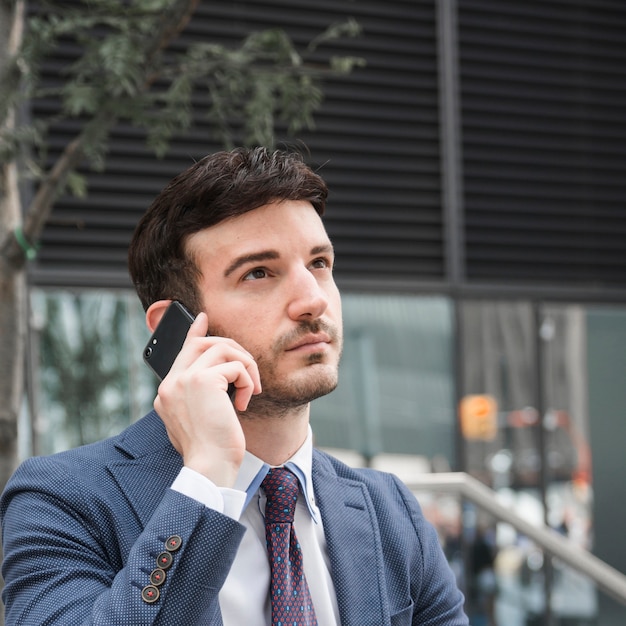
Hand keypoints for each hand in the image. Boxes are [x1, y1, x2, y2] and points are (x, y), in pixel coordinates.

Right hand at [153, 312, 261, 486]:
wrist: (209, 467)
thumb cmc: (210, 449)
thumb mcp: (200, 418)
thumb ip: (201, 394)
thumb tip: (221, 375)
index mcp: (168, 392)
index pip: (182, 351)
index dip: (195, 333)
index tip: (202, 319)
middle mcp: (171, 383)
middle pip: (204, 343)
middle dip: (233, 350)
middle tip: (248, 369)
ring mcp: (184, 379)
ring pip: (223, 348)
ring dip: (245, 366)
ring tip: (251, 390)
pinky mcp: (203, 380)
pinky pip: (236, 366)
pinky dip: (248, 382)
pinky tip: (244, 403)